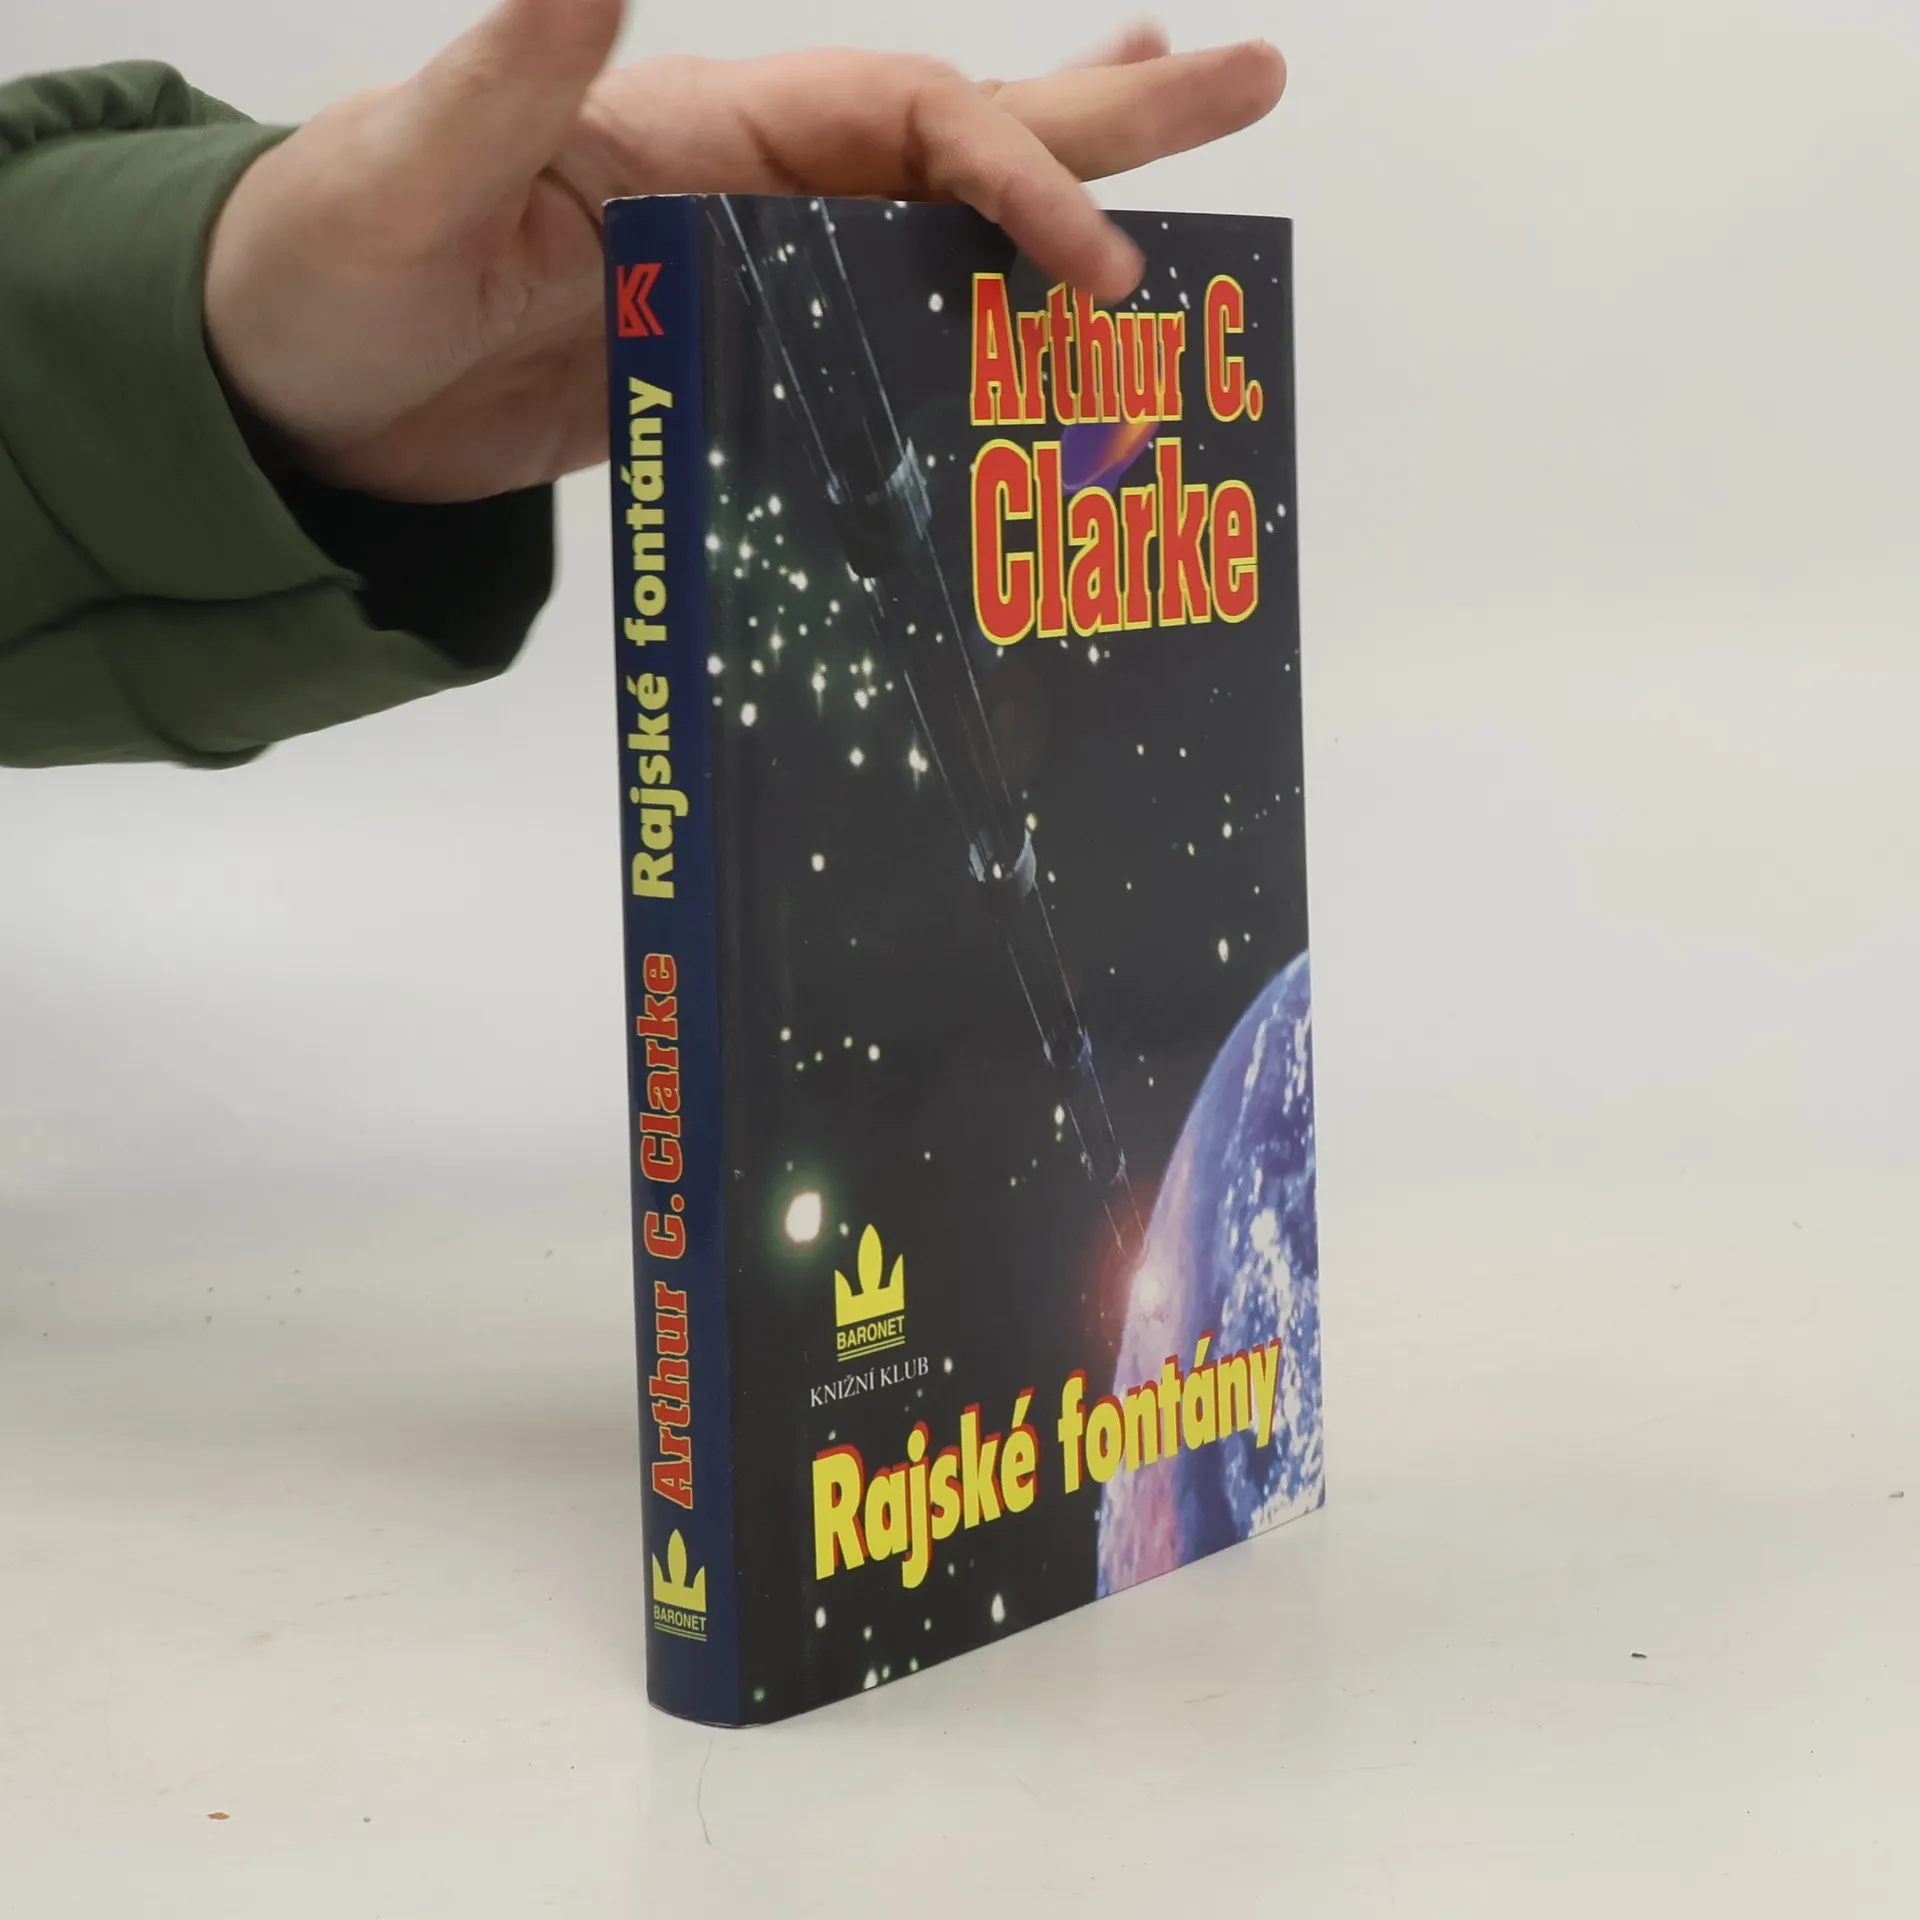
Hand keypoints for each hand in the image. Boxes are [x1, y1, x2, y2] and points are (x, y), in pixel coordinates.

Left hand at [204, 0, 1285, 502]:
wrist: (295, 395)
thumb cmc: (324, 269)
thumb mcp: (408, 169)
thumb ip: (508, 73)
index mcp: (700, 128)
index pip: (904, 122)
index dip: (1011, 173)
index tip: (1089, 269)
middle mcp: (748, 191)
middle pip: (958, 142)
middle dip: (1105, 125)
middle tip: (1249, 82)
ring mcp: (749, 284)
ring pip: (931, 248)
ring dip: (1053, 226)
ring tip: (1171, 219)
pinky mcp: (731, 369)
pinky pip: (875, 358)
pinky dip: (959, 348)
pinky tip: (1016, 359)